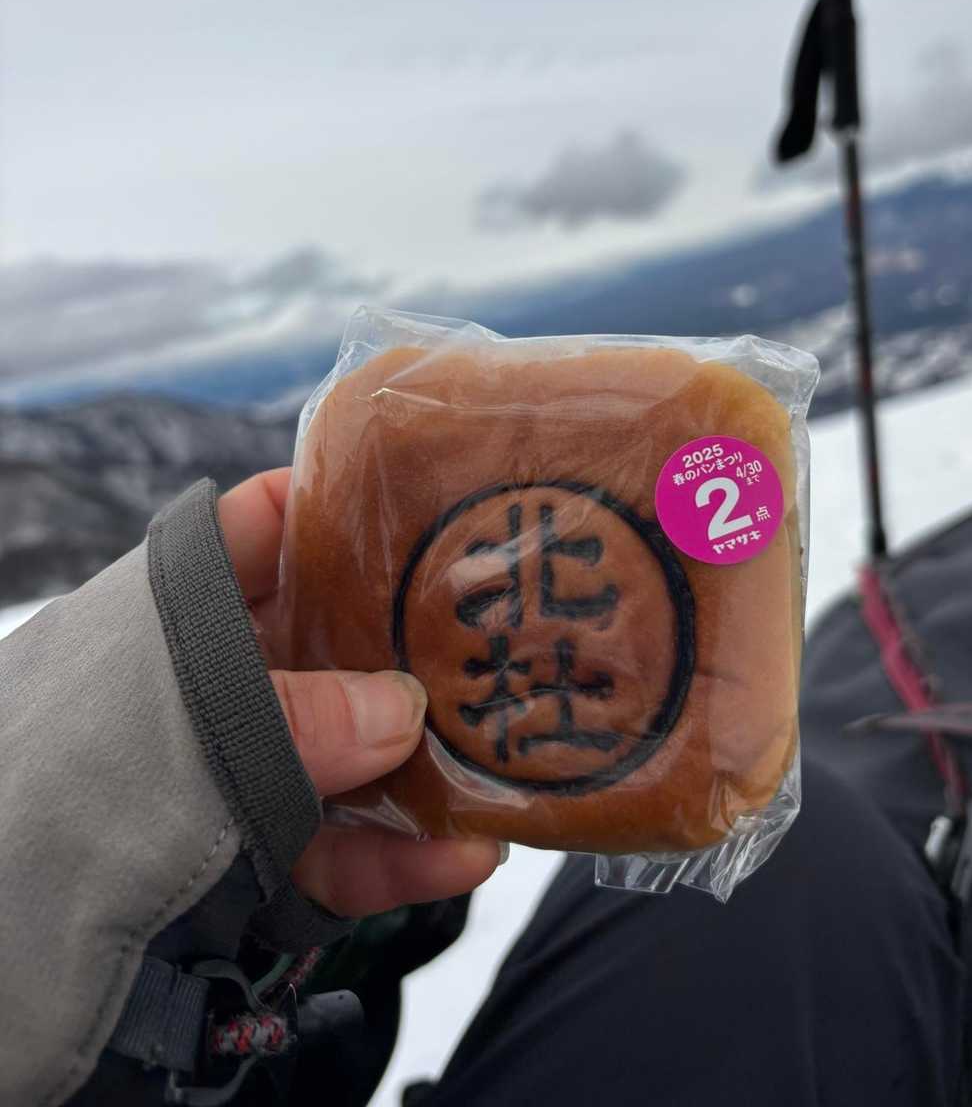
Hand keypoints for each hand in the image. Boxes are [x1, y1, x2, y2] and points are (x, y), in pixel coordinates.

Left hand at [217, 468, 502, 917]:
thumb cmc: (77, 779)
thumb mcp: (195, 727)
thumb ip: (303, 718)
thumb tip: (409, 710)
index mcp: (176, 610)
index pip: (258, 525)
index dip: (336, 503)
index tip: (423, 501)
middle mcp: (212, 677)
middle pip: (327, 640)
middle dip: (410, 646)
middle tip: (494, 636)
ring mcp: (234, 765)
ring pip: (346, 747)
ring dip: (425, 766)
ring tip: (506, 769)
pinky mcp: (248, 852)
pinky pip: (332, 842)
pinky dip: (394, 856)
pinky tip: (463, 858)